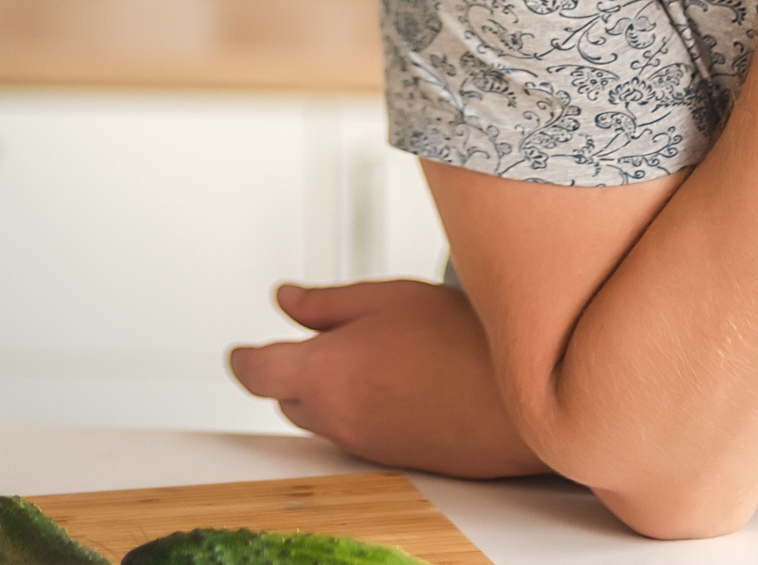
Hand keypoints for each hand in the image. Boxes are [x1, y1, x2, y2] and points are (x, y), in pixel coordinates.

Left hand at [228, 280, 548, 478]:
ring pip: (321, 417)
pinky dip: (360, 409)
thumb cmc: (459, 341)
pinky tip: (400, 382)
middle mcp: (335, 417)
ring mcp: (362, 444)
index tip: (241, 350)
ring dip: (328, 391)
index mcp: (324, 373)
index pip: (254, 372)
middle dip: (293, 370)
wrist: (516, 402)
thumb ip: (326, 303)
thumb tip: (285, 300)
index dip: (242, 358)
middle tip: (326, 339)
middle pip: (285, 398)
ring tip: (375, 356)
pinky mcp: (389, 459)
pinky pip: (354, 433)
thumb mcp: (388, 298)